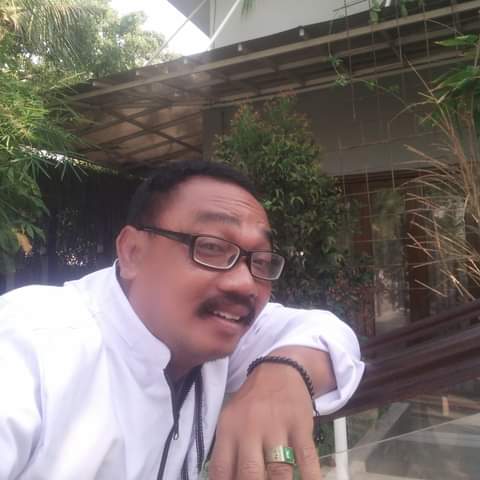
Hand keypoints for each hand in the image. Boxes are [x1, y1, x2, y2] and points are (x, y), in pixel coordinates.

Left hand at [208, 361, 321, 479]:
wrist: (279, 371)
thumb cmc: (251, 403)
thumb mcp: (230, 420)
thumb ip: (227, 452)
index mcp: (229, 429)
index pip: (221, 470)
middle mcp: (251, 428)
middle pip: (249, 474)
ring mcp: (277, 427)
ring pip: (279, 472)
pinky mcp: (301, 426)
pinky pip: (307, 459)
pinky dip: (311, 478)